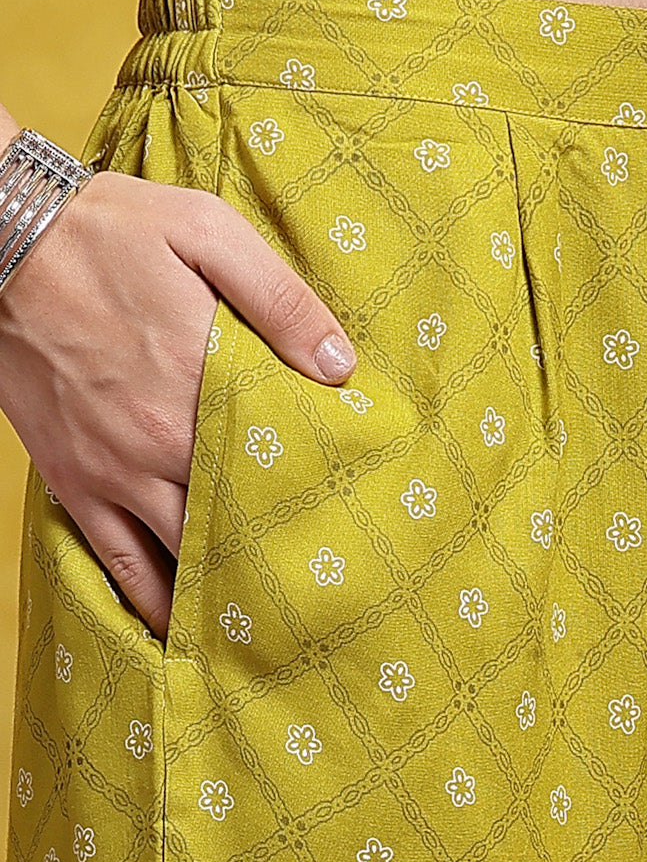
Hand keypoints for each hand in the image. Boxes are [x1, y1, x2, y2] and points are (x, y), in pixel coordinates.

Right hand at [0, 169, 356, 641]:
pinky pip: (114, 563)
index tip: (360, 533)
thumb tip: (342, 366)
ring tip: (269, 630)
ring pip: (178, 560)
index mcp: (199, 390)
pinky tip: (179, 629)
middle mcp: (156, 448)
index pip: (277, 468)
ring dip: (223, 594)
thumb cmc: (108, 231)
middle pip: (234, 527)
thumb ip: (281, 301)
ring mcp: (111, 473)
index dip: (320, 505)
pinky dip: (149, 602)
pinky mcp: (71, 482)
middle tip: (327, 599)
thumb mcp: (207, 234)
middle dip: (278, 561)